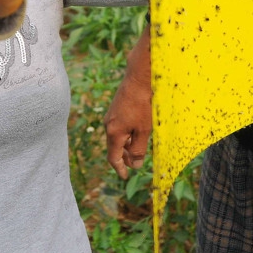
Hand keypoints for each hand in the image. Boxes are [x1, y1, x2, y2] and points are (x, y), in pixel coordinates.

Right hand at [105, 28, 151, 178]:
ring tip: (139, 148)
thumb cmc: (144, 104)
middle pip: (114, 147)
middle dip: (124, 157)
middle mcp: (109, 124)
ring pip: (118, 136)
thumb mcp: (144, 130)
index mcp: (114, 132)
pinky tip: (139, 131)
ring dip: (127, 145)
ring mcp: (112, 114)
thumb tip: (134, 165)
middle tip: (135, 164)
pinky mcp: (117, 107)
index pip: (113, 157)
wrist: (140, 77)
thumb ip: (138, 149)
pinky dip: (127, 133)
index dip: (119, 168)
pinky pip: (120, 126)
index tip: (125, 176)